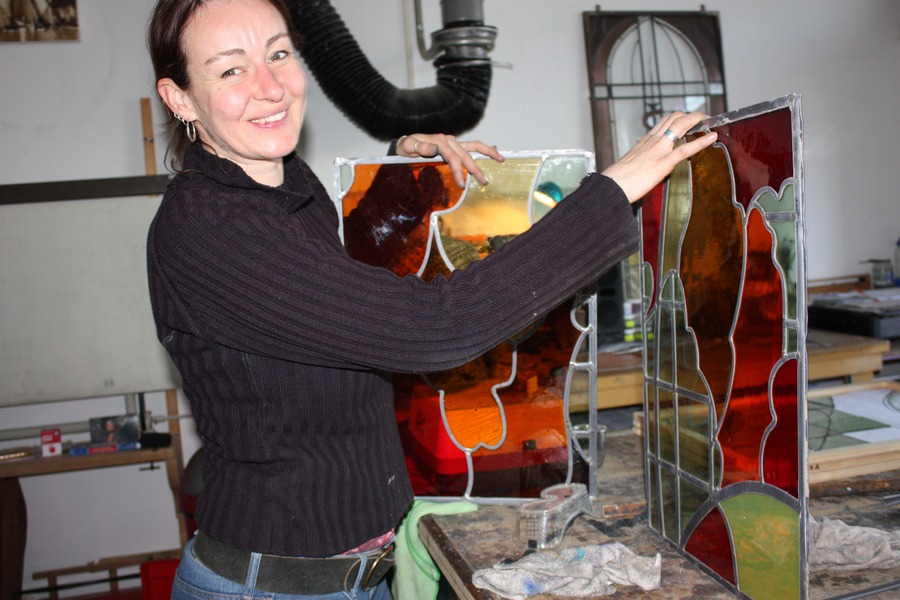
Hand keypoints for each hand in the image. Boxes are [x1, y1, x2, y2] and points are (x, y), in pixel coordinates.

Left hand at [396, 133, 503, 186]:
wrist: (406, 143)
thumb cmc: (406, 147)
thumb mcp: (408, 147)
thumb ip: (421, 148)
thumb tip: (435, 148)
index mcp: (439, 141)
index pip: (452, 157)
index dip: (458, 170)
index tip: (461, 184)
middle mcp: (449, 140)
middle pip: (466, 155)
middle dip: (475, 168)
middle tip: (484, 181)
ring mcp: (453, 142)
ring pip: (474, 146)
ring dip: (488, 153)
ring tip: (501, 160)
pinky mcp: (455, 145)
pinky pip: (472, 146)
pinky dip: (484, 150)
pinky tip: (494, 154)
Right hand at [601, 112, 717, 202]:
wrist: (610, 188)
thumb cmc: (617, 180)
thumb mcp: (630, 164)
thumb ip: (642, 159)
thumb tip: (647, 163)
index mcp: (645, 141)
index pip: (665, 121)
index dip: (681, 117)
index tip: (690, 119)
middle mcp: (652, 141)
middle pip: (675, 118)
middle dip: (693, 115)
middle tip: (705, 119)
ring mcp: (658, 151)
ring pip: (681, 125)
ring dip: (698, 121)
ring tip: (710, 122)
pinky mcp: (662, 164)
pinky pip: (685, 150)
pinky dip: (701, 142)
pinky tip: (712, 137)